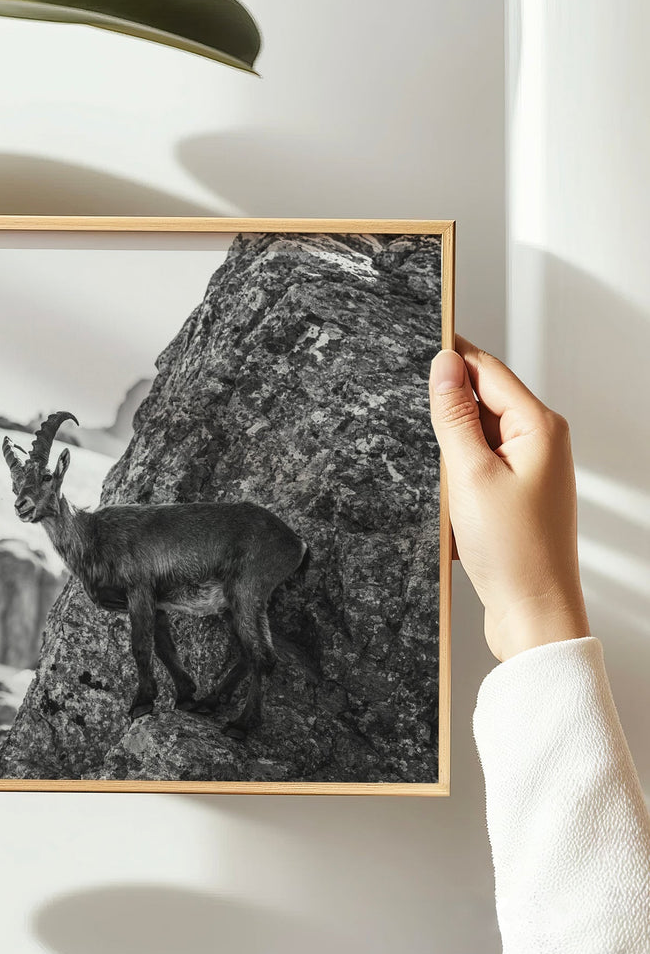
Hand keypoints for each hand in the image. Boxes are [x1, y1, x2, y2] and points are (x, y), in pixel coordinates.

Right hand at [429, 336, 589, 661]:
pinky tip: (446, 499)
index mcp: (539, 428)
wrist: (533, 613)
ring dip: (449, 450)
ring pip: (476, 437)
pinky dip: (456, 476)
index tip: (417, 340)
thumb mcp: (470, 476)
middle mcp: (540, 443)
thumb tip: (443, 365)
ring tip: (439, 479)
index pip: (487, 370)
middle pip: (482, 401)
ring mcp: (529, 470)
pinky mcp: (515, 494)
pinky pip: (477, 467)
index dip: (451, 355)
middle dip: (445, 409)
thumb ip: (455, 416)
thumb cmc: (513, 551)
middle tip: (413, 418)